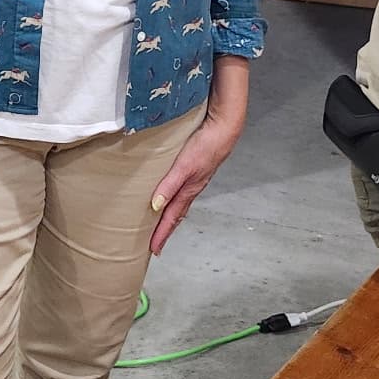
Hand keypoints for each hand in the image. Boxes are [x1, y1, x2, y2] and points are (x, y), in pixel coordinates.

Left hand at [148, 115, 240, 255]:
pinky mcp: (195, 168)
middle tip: (156, 243)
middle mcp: (191, 188)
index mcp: (188, 190)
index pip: (172, 218)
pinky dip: (174, 197)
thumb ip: (169, 185)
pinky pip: (181, 189)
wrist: (224, 129)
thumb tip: (156, 206)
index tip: (154, 249)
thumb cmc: (207, 146)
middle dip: (166, 229)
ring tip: (161, 222)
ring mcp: (194, 179)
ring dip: (170, 214)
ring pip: (179, 202)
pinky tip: (171, 192)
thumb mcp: (184, 167)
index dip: (162, 234)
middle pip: (176, 214)